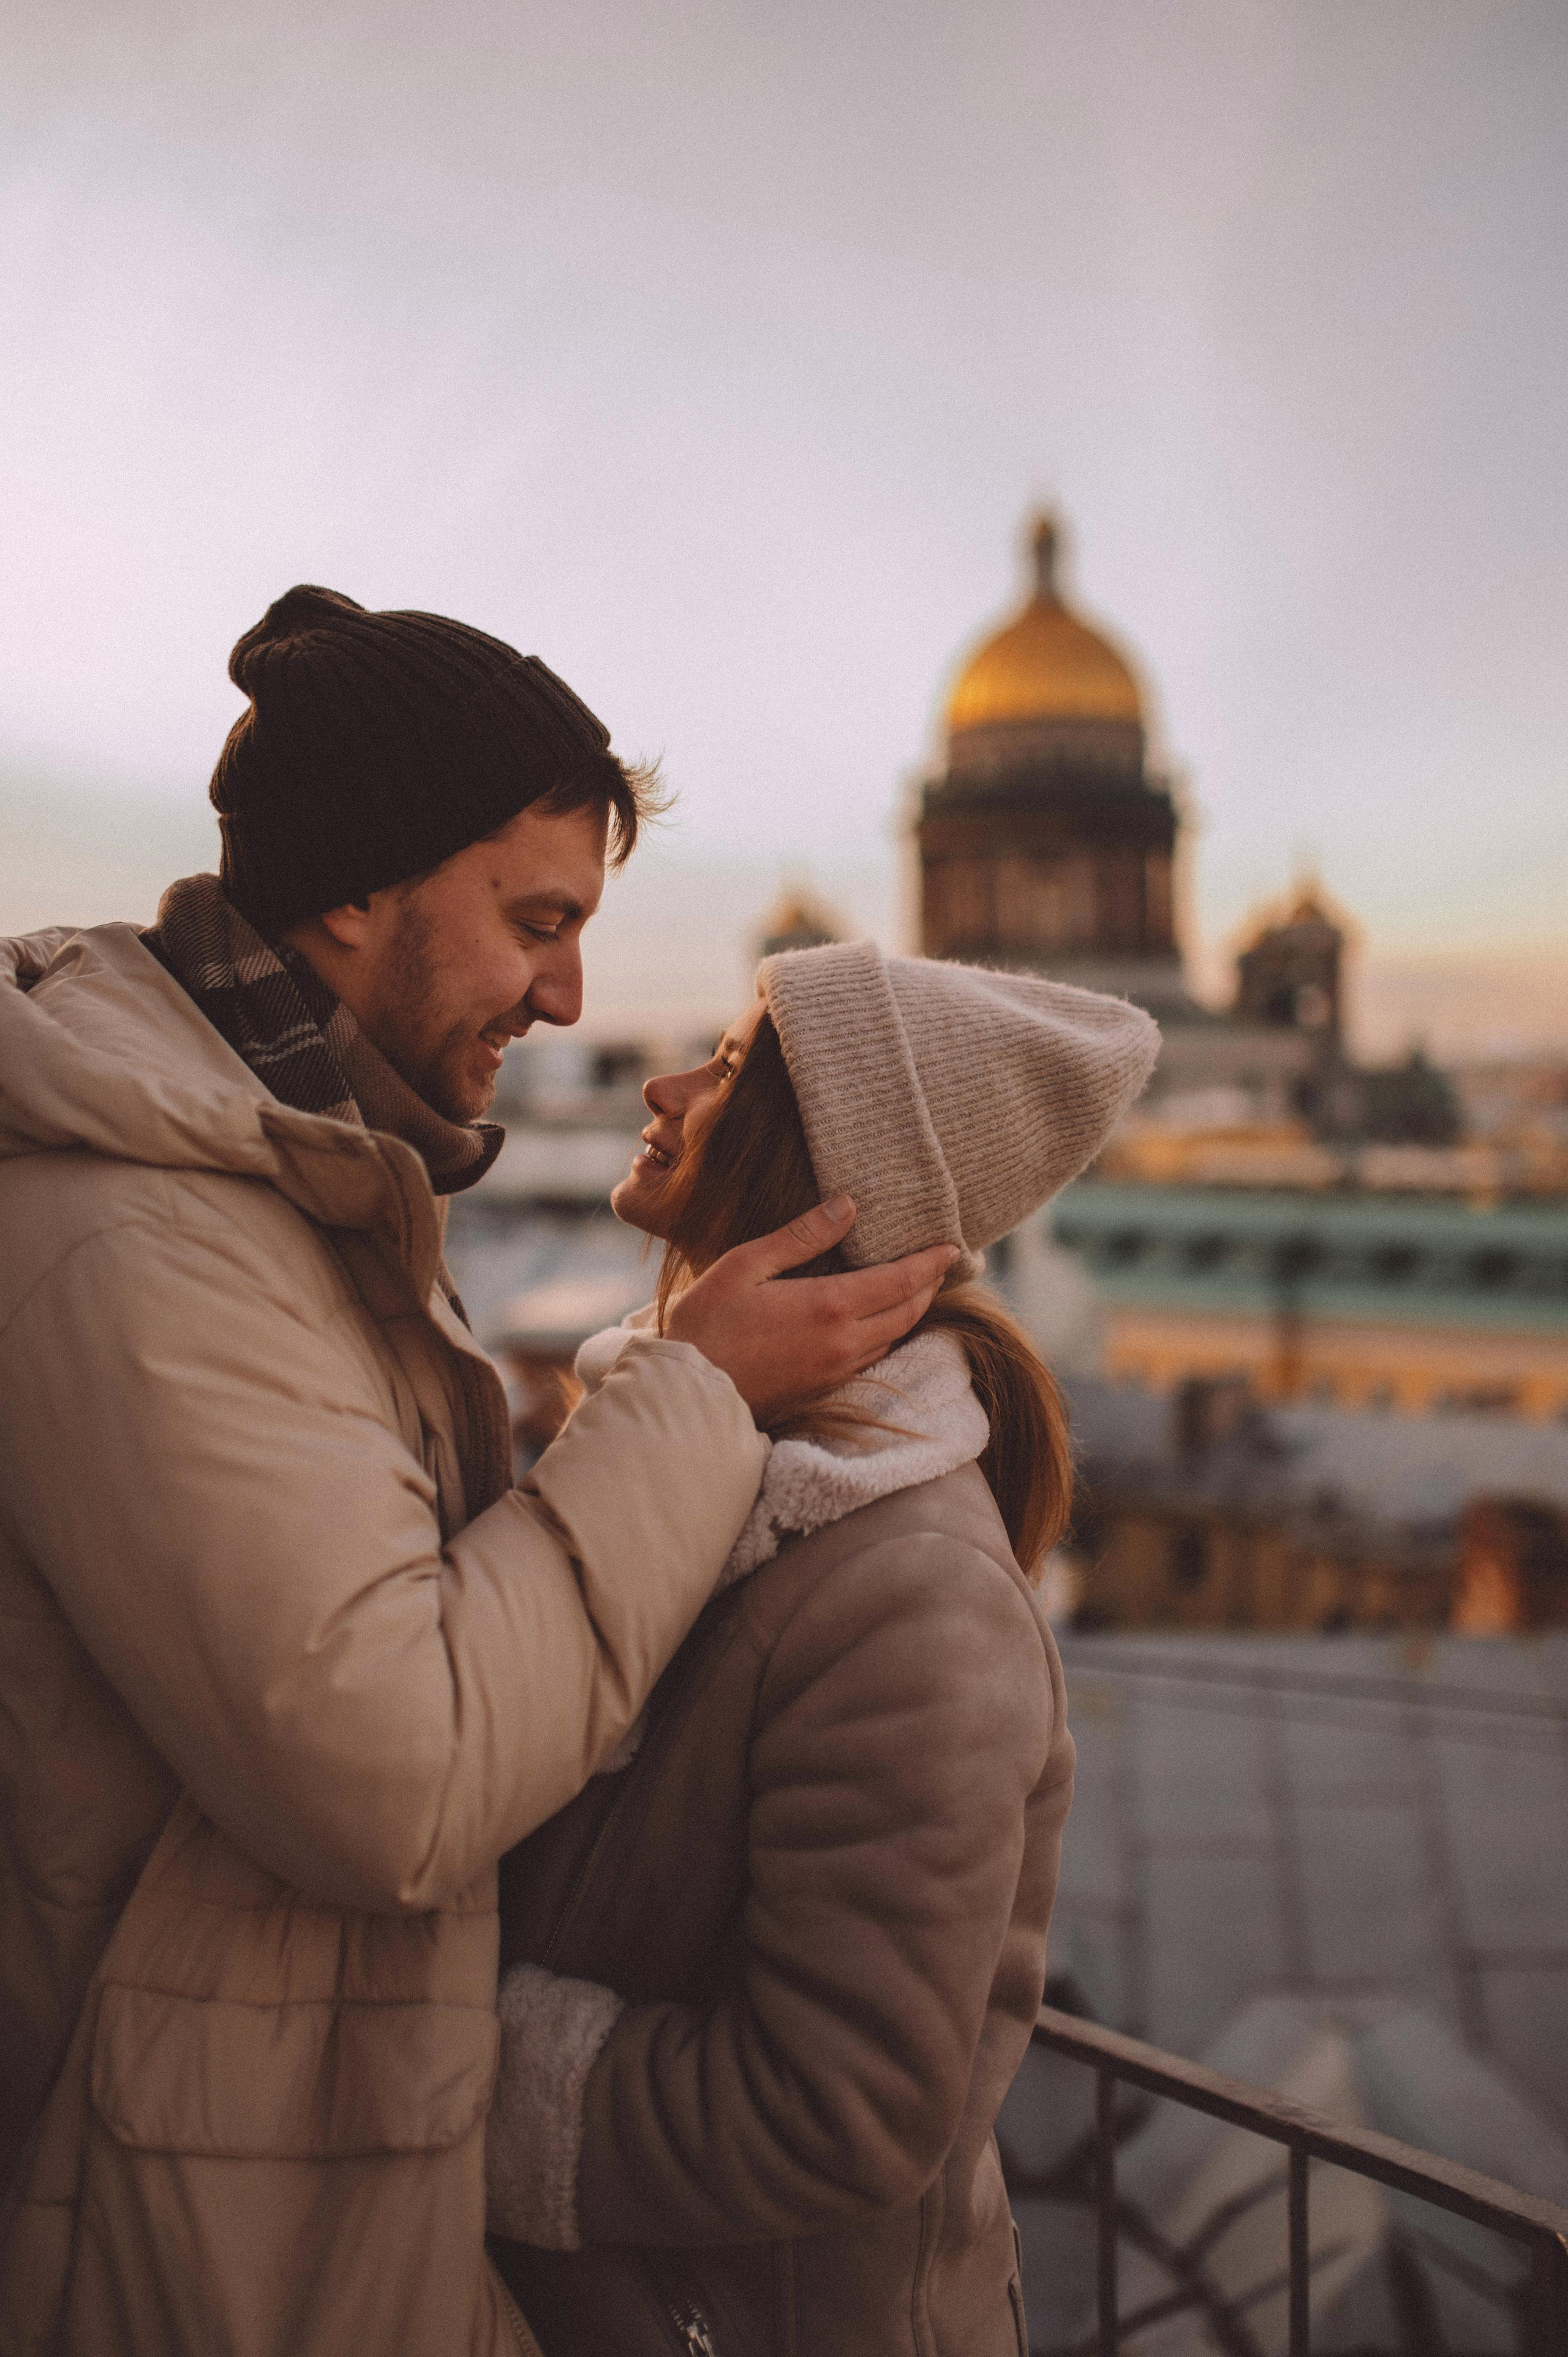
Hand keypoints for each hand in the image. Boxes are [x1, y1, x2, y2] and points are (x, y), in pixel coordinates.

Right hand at [664, 1195, 959, 1423]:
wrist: (688, 1395)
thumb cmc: (707, 1324)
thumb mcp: (746, 1266)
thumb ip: (801, 1236)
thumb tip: (848, 1205)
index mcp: (830, 1306)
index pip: (901, 1281)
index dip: (930, 1262)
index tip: (952, 1246)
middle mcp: (844, 1343)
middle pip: (908, 1312)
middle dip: (929, 1285)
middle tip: (942, 1263)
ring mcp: (836, 1371)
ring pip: (893, 1338)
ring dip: (912, 1311)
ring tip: (918, 1288)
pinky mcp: (824, 1390)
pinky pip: (872, 1359)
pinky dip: (888, 1335)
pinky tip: (880, 1323)